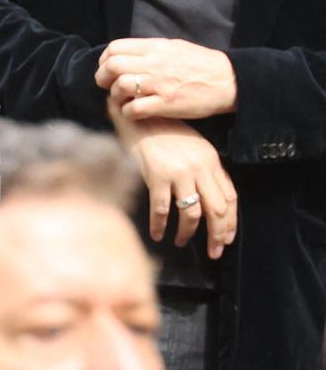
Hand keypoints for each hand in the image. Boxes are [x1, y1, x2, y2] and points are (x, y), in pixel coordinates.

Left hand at [95, 38, 237, 119]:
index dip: (104, 60)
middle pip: (112, 66)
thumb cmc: (201, 64)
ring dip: (115, 95)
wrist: (230, 80)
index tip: (107, 70)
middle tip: (108, 86)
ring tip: (123, 99)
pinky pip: (134, 109)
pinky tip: (134, 112)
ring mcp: (160, 84)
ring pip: (121, 86)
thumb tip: (126, 55)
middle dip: (103, 78)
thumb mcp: (174, 47)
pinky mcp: (167, 104)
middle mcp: (155, 63)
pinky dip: (128, 112)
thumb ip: (149, 50)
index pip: (114, 48)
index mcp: (156, 48)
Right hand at [108, 100, 236, 258]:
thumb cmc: (163, 132)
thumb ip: (204, 169)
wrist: (140, 117)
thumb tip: (209, 198)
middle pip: (216, 209)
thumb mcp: (193, 147)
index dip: (230, 222)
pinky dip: (160, 225)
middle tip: (213, 252)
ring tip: (182, 242)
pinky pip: (162, 209)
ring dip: (188, 233)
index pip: (230, 197)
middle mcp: (199, 168)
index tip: (226, 238)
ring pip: (191, 212)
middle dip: (217, 235)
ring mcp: (178, 173)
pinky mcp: (157, 176)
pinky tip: (158, 235)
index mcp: (211, 160)